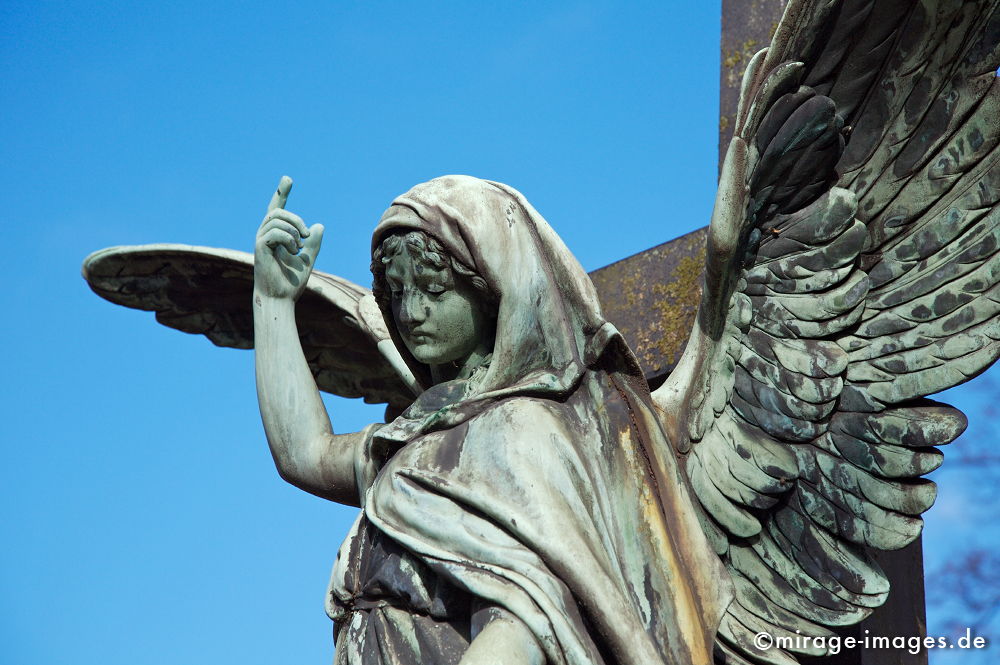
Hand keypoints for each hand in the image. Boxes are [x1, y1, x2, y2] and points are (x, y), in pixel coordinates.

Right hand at [254, 176, 323, 300]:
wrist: (281, 297)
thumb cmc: (291, 282)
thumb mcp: (308, 258)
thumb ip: (314, 243)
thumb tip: (319, 225)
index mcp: (275, 236)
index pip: (276, 210)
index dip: (281, 193)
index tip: (288, 179)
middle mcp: (265, 235)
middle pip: (278, 211)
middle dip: (296, 219)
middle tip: (307, 235)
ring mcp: (260, 240)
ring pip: (276, 219)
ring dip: (294, 229)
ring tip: (300, 247)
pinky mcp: (260, 247)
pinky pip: (275, 232)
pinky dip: (289, 239)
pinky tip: (294, 251)